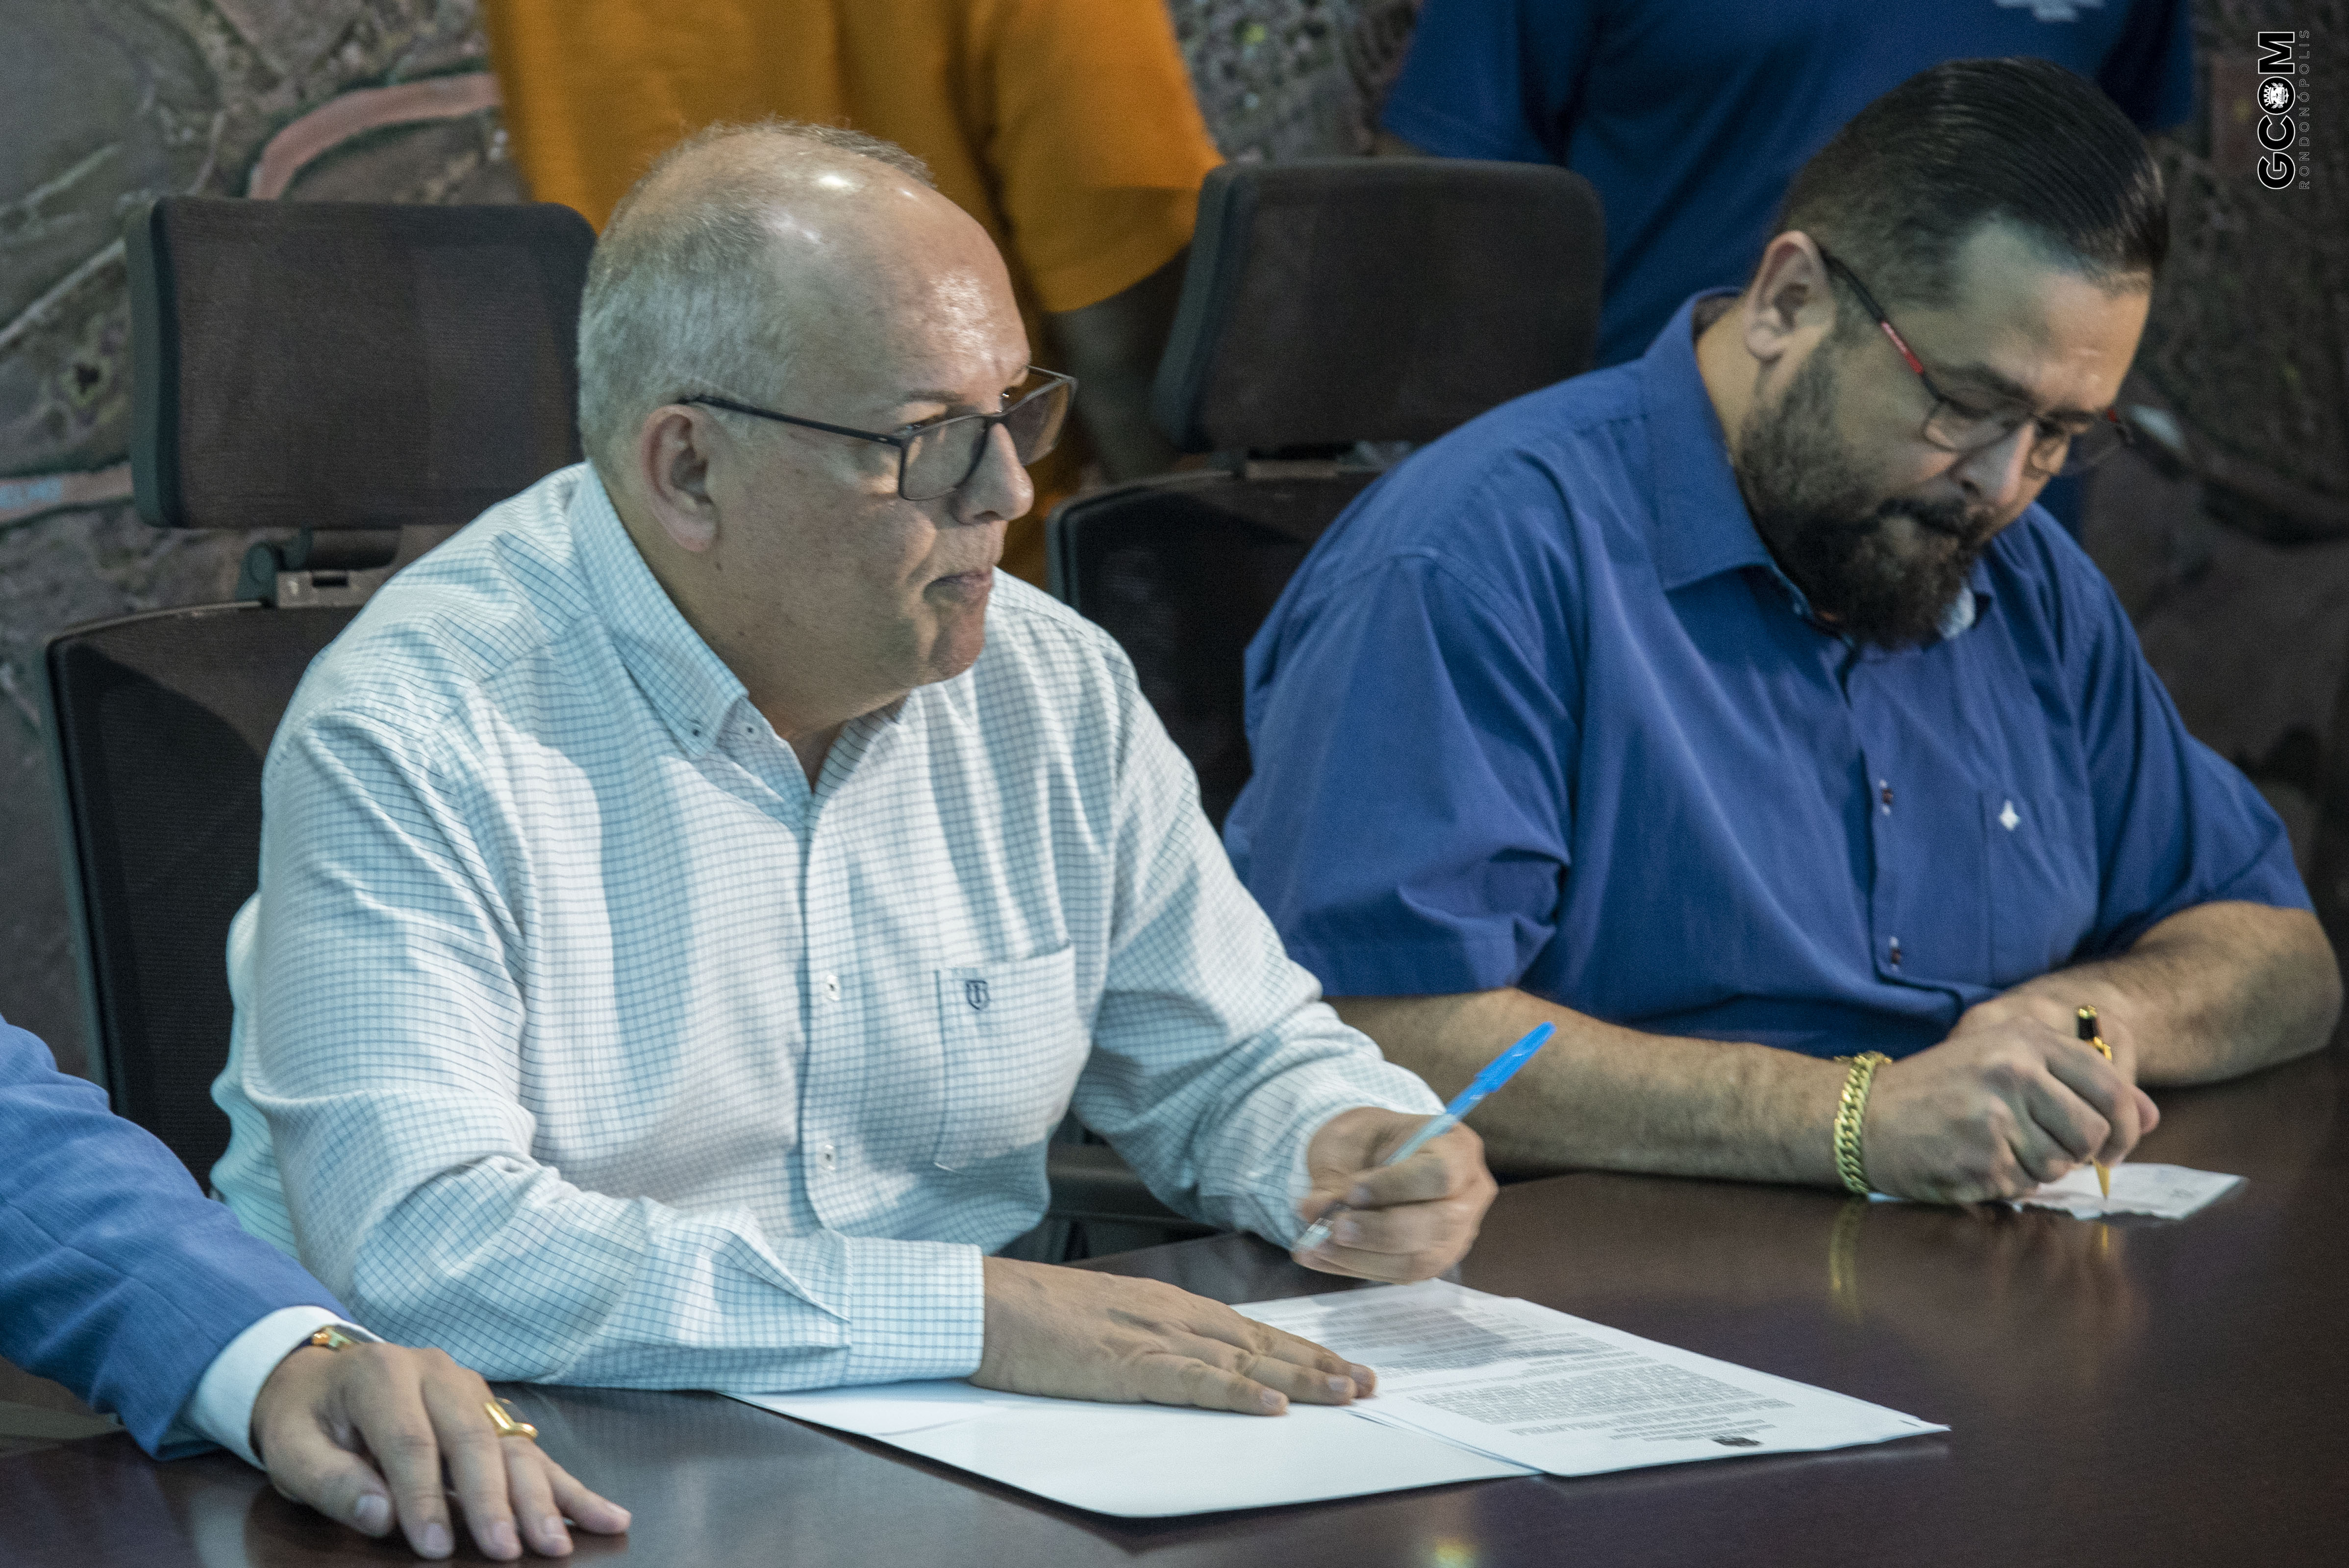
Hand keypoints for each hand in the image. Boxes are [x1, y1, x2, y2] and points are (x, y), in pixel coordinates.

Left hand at [250, 1341, 630, 1558]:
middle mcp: (438, 1373)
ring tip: (557, 1544)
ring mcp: (473, 1389)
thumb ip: (330, 1480)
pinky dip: (570, 1488)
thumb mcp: (292, 1449)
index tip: (435, 1548)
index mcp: (383, 1374)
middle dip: (492, 1501)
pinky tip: (607, 1515)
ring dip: (539, 1498)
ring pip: (512, 1445)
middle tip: (507, 1551)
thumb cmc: (306, 1420)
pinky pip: (533, 1452)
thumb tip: (379, 1515)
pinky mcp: (494, 1412)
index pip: (410, 1441)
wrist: (320, 1379)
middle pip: (472, 1439)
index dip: (423, 1497)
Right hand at [973, 1257, 1375, 1413]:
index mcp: (1167, 1303)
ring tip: (1346, 1393)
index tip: (1341, 1364)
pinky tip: (1272, 1406)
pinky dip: (1237, 1395)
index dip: (1299, 1348)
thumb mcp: (1105, 1318)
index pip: (1250, 1329)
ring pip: (1243, 1362)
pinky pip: (1195, 1382)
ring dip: (1299, 1379)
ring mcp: (1154, 1337)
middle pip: (1261, 1343)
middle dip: (1318, 1363)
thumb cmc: (1035, 1314)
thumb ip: (1148, 1334)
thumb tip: (1182, 1360)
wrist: (987, 1305)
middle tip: (1369, 1382)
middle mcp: (1173, 1314)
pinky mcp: (1129, 1365)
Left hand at [1292, 1107, 1496, 1279]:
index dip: (1396, 1186)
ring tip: (1315, 1246)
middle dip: (1379, 1230)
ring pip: (1418, 1259)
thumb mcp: (1348, 1139)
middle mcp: (1468, 1195)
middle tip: (1332, 1227)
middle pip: (1436, 1223)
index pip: (1439, 1174)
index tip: (1351, 1191)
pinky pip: (1398, 1274)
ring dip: (1361, 1257)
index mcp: (1457, 1148)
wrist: (1373, 1158)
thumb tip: (1315, 1210)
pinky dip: (1354, 1266)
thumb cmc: (1368, 1139)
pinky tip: (1319, 1256)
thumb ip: (1334, 1174)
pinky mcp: (1433, 1262)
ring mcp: (1456, 1235)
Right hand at [1861, 994, 2159, 1202]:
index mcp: (2023, 1039)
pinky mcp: (1981, 1160)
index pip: (2111, 1086)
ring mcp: (1996, 1117)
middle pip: (2092, 1133)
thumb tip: (2152, 1117)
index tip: (2114, 1144)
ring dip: (2037, 1167)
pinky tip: (1973, 1161)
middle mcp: (2013, 1072)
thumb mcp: (2004, 1061)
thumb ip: (2078, 1082)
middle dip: (2075, 1151)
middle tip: (2040, 1146)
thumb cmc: (1939, 1090)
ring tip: (1995, 1147)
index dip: (2125, 1123)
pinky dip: (2006, 1182)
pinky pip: (2024, 1186)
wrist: (1862, 1117)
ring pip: (2060, 1165)